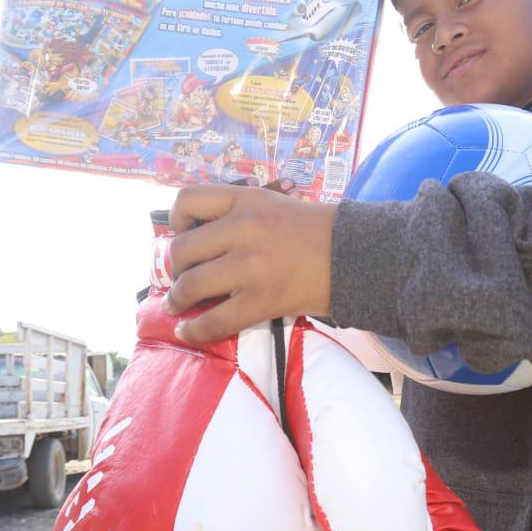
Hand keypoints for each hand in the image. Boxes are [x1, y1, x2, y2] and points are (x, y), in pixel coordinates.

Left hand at [164, 183, 336, 344]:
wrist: (355, 255)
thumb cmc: (314, 231)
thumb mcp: (272, 204)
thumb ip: (237, 214)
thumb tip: (197, 238)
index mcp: (245, 200)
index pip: (188, 200)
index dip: (176, 221)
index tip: (183, 235)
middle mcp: (243, 228)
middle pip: (182, 249)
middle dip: (175, 269)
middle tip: (181, 279)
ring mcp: (250, 265)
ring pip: (191, 285)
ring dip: (178, 300)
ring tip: (178, 306)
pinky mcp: (261, 300)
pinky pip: (214, 320)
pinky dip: (194, 330)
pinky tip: (187, 331)